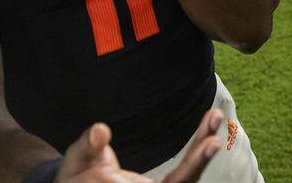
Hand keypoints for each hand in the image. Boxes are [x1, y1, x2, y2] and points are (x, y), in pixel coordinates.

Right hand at [56, 110, 221, 182]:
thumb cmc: (75, 176)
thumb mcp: (75, 162)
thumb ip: (87, 148)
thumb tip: (100, 131)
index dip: (195, 165)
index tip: (212, 143)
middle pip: (188, 181)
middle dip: (203, 153)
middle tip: (217, 120)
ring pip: (190, 173)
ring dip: (203, 143)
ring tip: (214, 116)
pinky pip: (186, 167)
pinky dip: (197, 145)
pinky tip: (208, 122)